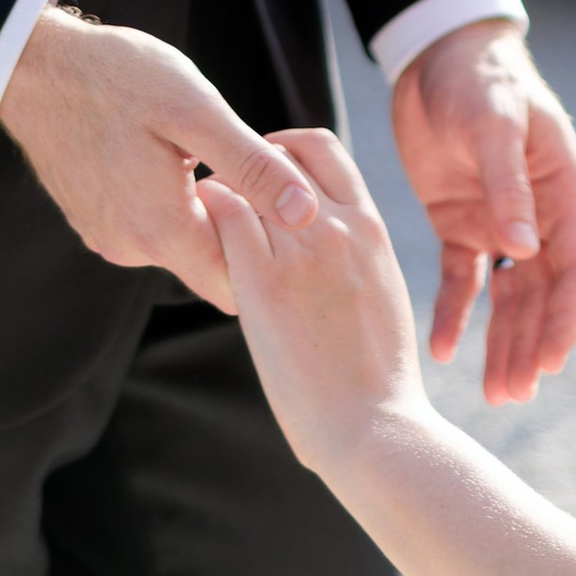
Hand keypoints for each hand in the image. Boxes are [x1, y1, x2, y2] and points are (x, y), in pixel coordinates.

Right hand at [0, 7, 321, 313]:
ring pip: (179, 242)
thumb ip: (251, 167)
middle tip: (246, 166)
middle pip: (207, 263)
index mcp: (161, 229)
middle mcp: (131, 247)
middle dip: (237, 226)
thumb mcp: (196, 111)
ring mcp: (107, 236)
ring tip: (204, 152)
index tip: (275, 202)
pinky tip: (167, 155)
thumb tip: (307, 212)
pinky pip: (147, 225)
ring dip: (201, 208)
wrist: (35, 65)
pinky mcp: (93, 220)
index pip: (235, 281)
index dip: (267, 249)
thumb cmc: (117, 77)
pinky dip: (167, 200)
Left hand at [195, 124, 426, 475]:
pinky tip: (194, 234)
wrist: (375, 425)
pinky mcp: (263, 282)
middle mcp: (337, 225)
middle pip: (278, 154)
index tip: (260, 172)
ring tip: (198, 213)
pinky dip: (205, 213)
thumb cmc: (378, 377)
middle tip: (221, 189)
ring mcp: (300, 250)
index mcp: (370, 226)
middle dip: (244, 162)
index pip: (322, 149)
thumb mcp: (381, 292)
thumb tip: (328, 250)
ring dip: (216, 186)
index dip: (284, 150)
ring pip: (245, 180)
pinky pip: (224, 217)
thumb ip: (354, 255)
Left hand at [389, 21, 575, 403]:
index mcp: (564, 191)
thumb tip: (525, 250)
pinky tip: (445, 350)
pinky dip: (456, 314)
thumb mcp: (494, 124)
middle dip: (531, 346)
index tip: (551, 363)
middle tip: (513, 394)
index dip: (567, 318)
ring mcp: (500, 222)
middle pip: (542, 295)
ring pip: (507, 297)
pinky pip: (462, 279)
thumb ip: (508, 185)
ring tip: (494, 391)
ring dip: (502, 342)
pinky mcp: (461, 223)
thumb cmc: (478, 80)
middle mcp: (539, 215)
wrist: (435, 55)